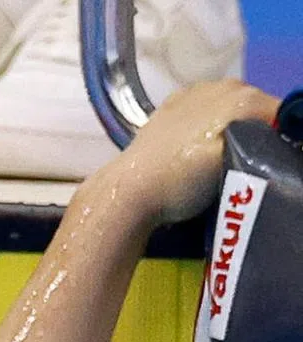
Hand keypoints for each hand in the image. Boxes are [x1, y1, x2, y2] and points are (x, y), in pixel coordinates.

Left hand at [105, 80, 279, 225]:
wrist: (127, 191)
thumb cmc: (182, 183)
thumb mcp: (235, 166)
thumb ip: (262, 146)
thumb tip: (273, 140)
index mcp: (242, 96)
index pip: (278, 114)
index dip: (277, 140)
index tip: (266, 165)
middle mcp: (222, 85)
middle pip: (255, 109)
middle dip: (255, 134)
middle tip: (243, 166)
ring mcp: (193, 93)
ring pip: (229, 110)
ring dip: (230, 131)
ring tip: (217, 161)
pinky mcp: (171, 106)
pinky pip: (203, 113)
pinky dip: (206, 128)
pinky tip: (194, 150)